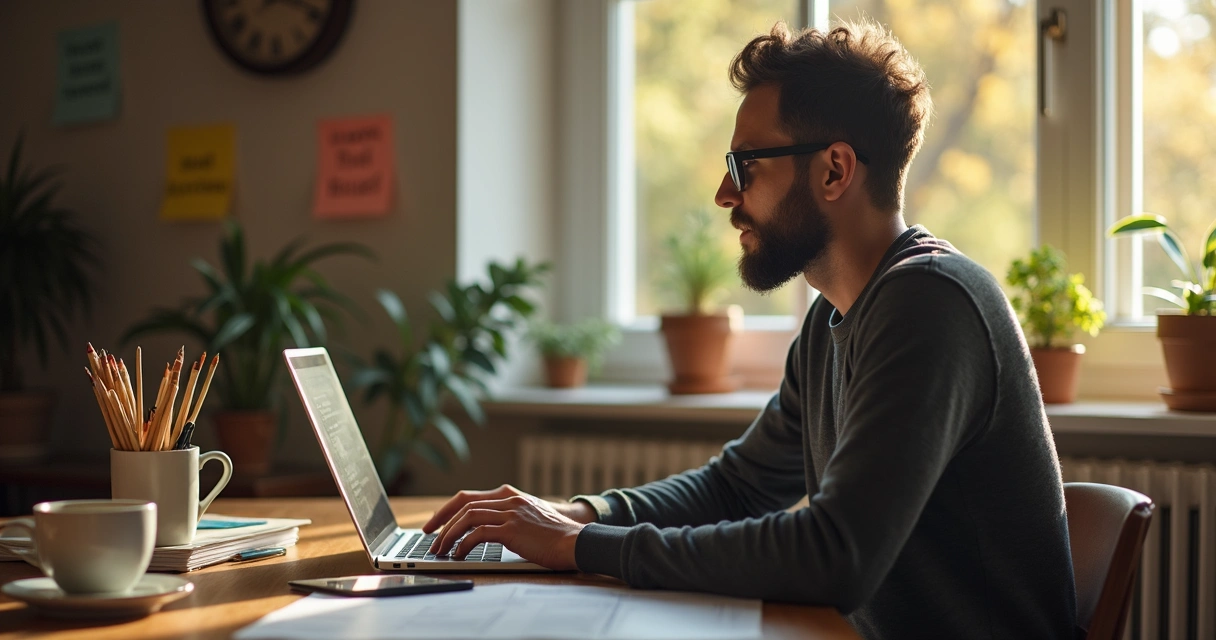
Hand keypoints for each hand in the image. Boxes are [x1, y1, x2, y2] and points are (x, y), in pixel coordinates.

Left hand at [422, 485, 592, 570]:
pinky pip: (478, 534)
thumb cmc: (554, 535)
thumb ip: (507, 516)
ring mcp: (510, 513)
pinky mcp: (512, 529)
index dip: (447, 509)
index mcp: (509, 495)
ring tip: (441, 549)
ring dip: (449, 535)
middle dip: (442, 522)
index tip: (434, 523)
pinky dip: (464, 544)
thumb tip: (480, 531)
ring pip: (468, 517)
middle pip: (464, 505)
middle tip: (430, 538)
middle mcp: (508, 500)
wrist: (576, 540)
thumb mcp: (528, 518)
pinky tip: (459, 554)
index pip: (468, 497)